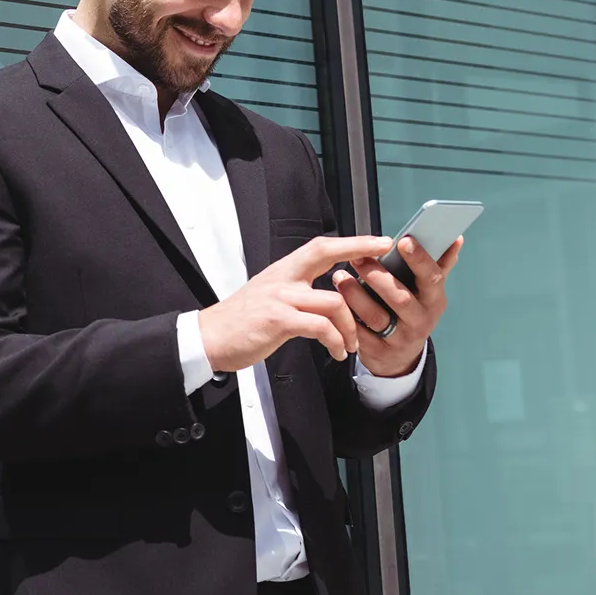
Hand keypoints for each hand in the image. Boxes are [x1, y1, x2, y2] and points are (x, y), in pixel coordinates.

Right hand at [198, 235, 394, 372]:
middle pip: (326, 255)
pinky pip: (320, 327)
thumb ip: (295, 290)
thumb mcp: (268, 296)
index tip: (378, 241)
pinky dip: (335, 341)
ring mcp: (280, 298)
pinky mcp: (278, 321)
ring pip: (332, 301)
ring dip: (350, 327)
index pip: (321, 246)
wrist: (210, 338)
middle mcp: (282, 278)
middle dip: (360, 254)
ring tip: (351, 345)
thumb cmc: (240, 322)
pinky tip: (337, 352)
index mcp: (282, 271)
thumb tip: (324, 294)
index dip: (352, 242)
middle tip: (385, 270)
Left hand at [333, 236, 462, 376]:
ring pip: (375, 316)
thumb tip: (455, 237)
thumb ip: (439, 264)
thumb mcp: (428, 291)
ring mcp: (399, 339)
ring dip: (355, 295)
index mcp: (434, 301)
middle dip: (377, 276)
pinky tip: (336, 301)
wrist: (401, 356)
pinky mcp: (377, 352)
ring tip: (339, 276)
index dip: (419, 260)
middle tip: (357, 257)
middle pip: (400, 298)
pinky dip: (346, 316)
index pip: (432, 278)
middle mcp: (420, 321)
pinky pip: (359, 333)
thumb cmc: (413, 312)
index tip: (403, 241)